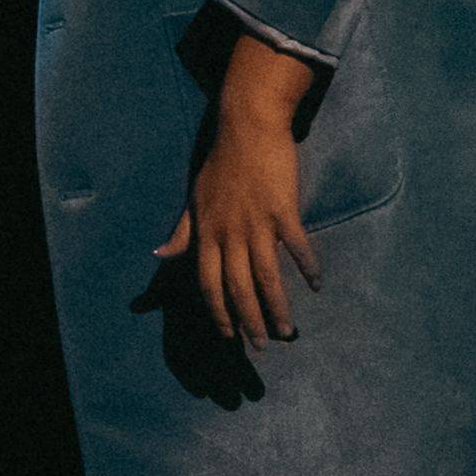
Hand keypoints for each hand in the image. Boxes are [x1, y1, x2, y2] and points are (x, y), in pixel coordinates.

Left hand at [158, 34, 323, 345]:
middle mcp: (228, 233)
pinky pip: (296, 246)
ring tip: (287, 331)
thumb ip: (182, 233)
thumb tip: (159, 254)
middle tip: (262, 347)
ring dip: (276, 306)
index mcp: (206, 233)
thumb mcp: (194, 201)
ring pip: (266, 275)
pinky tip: (316, 286)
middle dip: (248, 321)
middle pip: (237, 287)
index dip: (217, 312)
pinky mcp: (283, 210)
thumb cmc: (219, 165)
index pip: (207, 283)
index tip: (228, 336)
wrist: (246, 128)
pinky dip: (307, 267)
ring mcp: (256, 223)